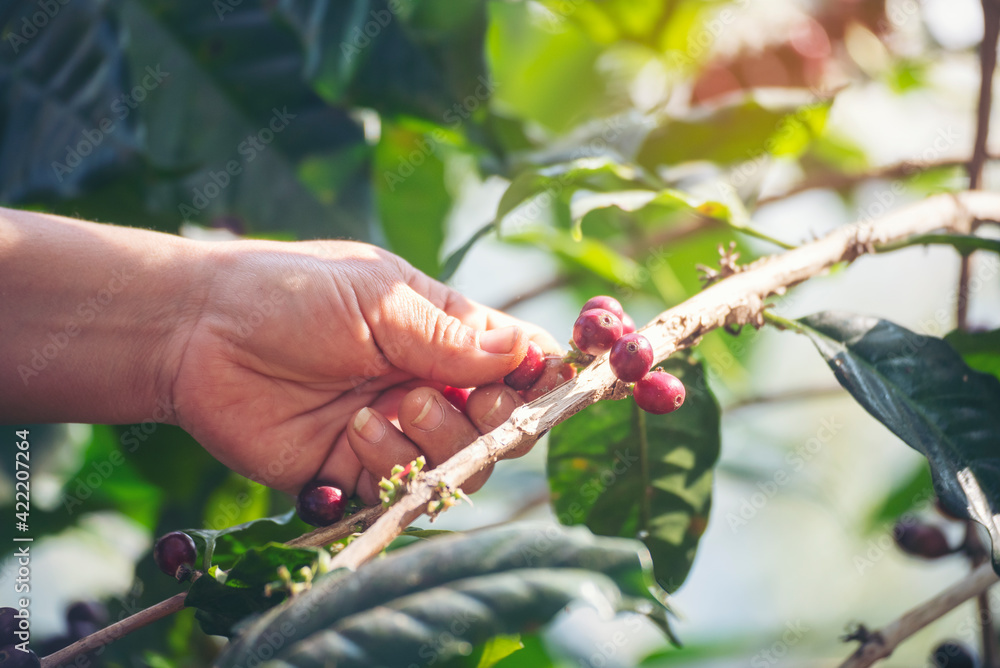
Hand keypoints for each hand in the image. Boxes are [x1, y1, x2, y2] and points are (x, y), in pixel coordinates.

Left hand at [172, 239, 563, 498]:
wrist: (198, 336)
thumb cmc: (290, 294)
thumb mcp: (379, 301)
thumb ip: (449, 336)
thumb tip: (525, 350)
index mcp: (442, 331)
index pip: (517, 360)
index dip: (540, 377)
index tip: (544, 383)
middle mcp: (428, 383)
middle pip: (501, 423)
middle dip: (494, 418)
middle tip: (452, 395)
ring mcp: (395, 430)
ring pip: (462, 463)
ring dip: (439, 440)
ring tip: (390, 405)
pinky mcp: (356, 471)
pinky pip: (405, 489)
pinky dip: (393, 465)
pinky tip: (353, 432)